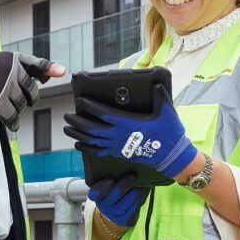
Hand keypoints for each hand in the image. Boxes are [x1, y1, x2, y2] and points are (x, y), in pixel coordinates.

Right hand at [0, 51, 64, 130]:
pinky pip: (13, 117)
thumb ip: (18, 67)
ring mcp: (5, 87)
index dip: (49, 68)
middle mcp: (11, 71)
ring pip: (22, 105)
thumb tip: (45, 77)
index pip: (36, 63)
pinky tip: (11, 125)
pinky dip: (13, 123)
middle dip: (29, 99)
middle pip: (32, 91)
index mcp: (11, 58)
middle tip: (23, 101)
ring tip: (4, 106)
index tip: (62, 72)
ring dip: (16, 109)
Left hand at [63, 84, 195, 178]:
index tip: (80, 100)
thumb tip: (157, 84)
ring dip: (78, 134)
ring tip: (67, 128)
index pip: (103, 114)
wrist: (172, 156)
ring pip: (92, 141)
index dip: (90, 106)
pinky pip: (98, 152)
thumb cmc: (169, 133)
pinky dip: (86, 148)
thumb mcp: (166, 112)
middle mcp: (119, 136)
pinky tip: (78, 144)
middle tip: (67, 115)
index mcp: (128, 124)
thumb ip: (160, 97)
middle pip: (92, 128)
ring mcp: (117, 146)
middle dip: (77, 122)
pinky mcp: (118, 154)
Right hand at [88, 175, 148, 227]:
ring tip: (143, 181)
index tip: (110, 180)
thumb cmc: (111, 192)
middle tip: (133, 176)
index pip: (94, 194)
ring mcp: (115, 214)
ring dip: (137, 191)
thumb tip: (123, 163)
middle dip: (124, 186)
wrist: (114, 213)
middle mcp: (104, 206)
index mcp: (97, 196)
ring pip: (128, 202)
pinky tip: (145, 189)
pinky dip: (142, 197)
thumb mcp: (107, 185)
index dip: (101, 188)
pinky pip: (136, 207)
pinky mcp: (126, 219)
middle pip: (114, 197)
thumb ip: (112, 176)